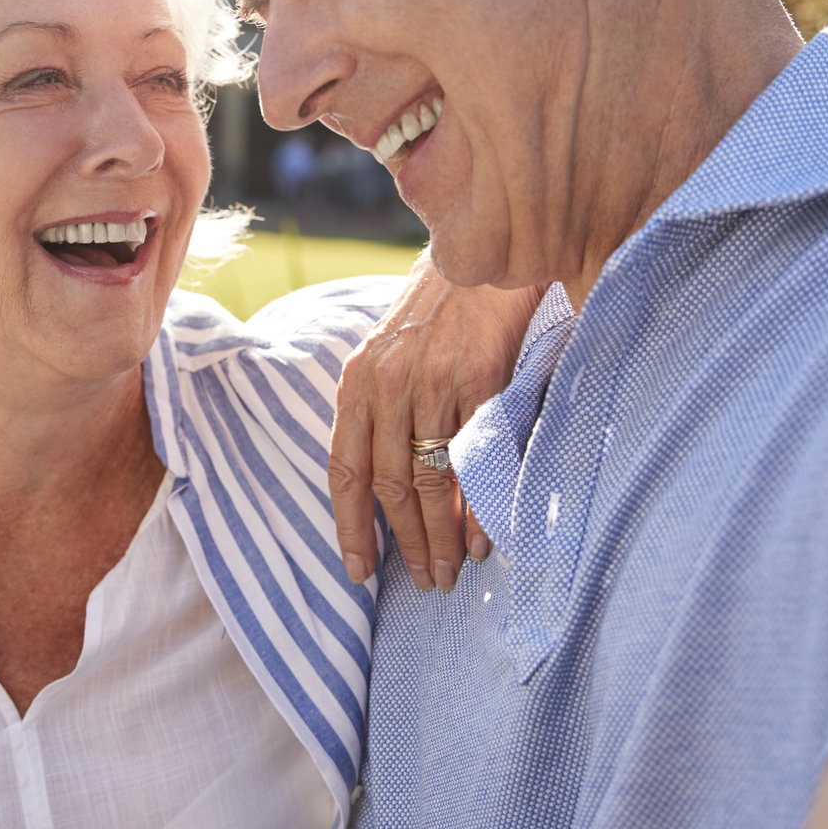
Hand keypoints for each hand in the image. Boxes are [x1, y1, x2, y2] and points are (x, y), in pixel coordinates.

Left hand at [330, 253, 543, 590]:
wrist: (483, 247)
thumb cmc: (440, 305)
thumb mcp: (392, 349)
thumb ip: (384, 406)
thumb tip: (393, 480)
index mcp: (357, 380)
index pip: (344, 468)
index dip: (349, 524)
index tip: (358, 570)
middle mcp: (387, 385)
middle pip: (390, 485)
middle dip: (406, 542)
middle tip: (427, 581)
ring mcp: (432, 383)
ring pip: (430, 480)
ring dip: (440, 536)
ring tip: (451, 571)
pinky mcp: (478, 379)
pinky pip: (472, 458)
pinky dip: (477, 505)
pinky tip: (483, 536)